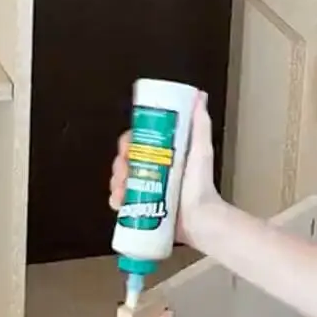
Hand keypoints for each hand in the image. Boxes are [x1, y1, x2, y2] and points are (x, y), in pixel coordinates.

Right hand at [108, 92, 222, 249]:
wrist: (200, 219)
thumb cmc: (201, 185)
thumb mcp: (201, 150)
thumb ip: (200, 124)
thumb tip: (199, 96)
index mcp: (164, 156)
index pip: (137, 143)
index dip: (128, 144)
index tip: (127, 148)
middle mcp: (153, 172)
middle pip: (125, 161)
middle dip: (119, 164)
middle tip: (124, 171)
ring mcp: (146, 191)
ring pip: (119, 180)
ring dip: (115, 182)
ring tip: (121, 188)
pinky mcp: (141, 209)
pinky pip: (120, 202)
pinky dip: (115, 200)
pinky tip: (118, 201)